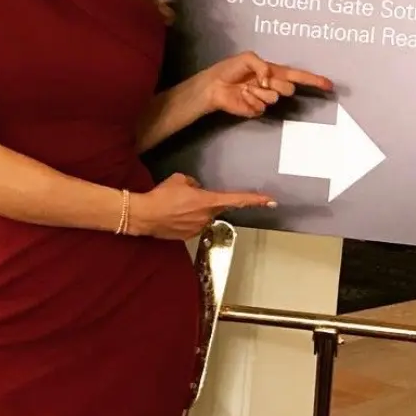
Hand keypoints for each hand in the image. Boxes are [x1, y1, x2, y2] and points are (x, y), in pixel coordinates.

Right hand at [129, 173, 275, 240]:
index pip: (236, 199)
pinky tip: (173, 216)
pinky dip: (185, 220)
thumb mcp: (179, 180)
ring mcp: (198, 228)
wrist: (144, 215)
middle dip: (205, 201)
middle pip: (215, 207)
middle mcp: (207, 216)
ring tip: (175, 207)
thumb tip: (196, 187)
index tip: (270, 201)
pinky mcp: (188, 236)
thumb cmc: (162, 196)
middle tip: (184, 198)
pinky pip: (193, 224)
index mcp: (208, 201)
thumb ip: (194, 183)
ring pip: (203, 216)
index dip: (254, 200)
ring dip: (193, 211)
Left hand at [205, 51, 333, 118]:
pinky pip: (261, 106)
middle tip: (260, 81)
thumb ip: (262, 66)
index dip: (314, 81)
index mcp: (275, 72)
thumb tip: (268, 80)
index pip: (299, 76)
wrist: (215, 86)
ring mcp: (266, 99)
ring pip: (275, 98)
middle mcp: (273, 85)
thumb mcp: (248, 58)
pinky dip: (250, 99)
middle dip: (276, 85)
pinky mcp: (257, 110)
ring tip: (246, 88)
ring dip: (259, 91)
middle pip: (289, 89)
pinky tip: (242, 96)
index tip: (329, 85)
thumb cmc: (230, 69)